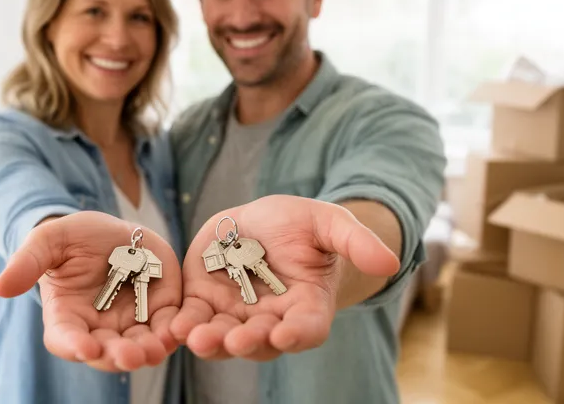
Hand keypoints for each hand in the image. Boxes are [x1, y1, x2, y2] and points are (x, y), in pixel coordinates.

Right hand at [0, 211, 181, 371]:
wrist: (115, 230)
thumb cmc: (75, 237)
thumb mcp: (50, 240)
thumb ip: (28, 261)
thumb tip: (0, 287)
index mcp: (66, 316)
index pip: (64, 339)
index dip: (73, 345)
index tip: (83, 347)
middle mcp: (98, 329)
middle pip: (105, 353)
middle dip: (117, 356)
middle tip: (129, 355)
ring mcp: (130, 325)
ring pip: (138, 348)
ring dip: (147, 352)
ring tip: (155, 349)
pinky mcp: (160, 312)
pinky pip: (167, 330)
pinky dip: (171, 334)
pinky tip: (176, 332)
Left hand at [170, 195, 399, 360]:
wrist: (262, 221)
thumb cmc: (303, 225)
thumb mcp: (329, 223)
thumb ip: (356, 242)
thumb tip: (391, 261)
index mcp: (307, 306)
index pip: (307, 328)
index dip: (298, 333)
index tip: (287, 334)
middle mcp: (271, 320)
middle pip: (261, 341)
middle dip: (247, 341)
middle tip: (235, 340)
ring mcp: (235, 315)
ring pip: (223, 337)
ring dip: (209, 341)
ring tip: (196, 337)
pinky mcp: (204, 303)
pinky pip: (192, 321)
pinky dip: (182, 326)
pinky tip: (172, 326)